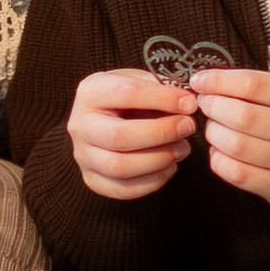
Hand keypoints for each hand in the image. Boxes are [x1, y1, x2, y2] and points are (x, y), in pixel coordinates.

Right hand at [67, 67, 199, 200]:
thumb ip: (160, 89)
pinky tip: (170, 166)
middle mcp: (80, 125)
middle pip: (120, 136)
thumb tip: (187, 103)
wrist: (103, 119)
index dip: (163, 99)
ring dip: (159, 159)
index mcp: (90, 93)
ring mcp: (83, 155)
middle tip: (187, 127)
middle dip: (161, 132)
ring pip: (120, 166)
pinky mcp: (92, 179)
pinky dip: (153, 181)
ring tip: (182, 148)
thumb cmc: (126, 99)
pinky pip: (123, 189)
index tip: (189, 103)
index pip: (127, 94)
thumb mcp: (138, 81)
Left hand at [190, 67, 269, 215]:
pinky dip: (219, 161)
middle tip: (205, 106)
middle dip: (213, 108)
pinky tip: (219, 153)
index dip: (219, 81)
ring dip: (214, 134)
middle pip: (242, 115)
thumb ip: (259, 89)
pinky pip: (238, 173)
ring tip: (213, 129)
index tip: (200, 81)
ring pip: (237, 145)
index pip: (253, 84)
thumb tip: (209, 82)